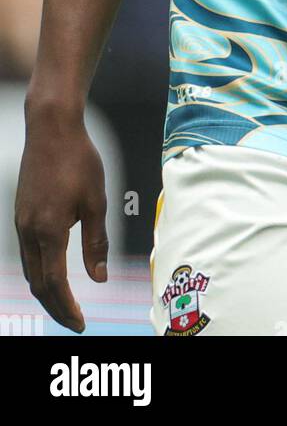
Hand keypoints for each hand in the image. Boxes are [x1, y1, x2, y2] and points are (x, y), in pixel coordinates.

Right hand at [15, 103, 108, 331]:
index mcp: (48, 230)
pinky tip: (53, 271)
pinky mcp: (20, 212)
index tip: (81, 323)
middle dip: (55, 306)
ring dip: (46, 290)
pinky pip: (27, 252)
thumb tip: (100, 278)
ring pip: (30, 269)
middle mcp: (29, 231)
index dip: (68, 307)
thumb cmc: (78, 159)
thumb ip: (96, 242)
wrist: (51, 128)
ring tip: (66, 302)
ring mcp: (21, 222)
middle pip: (38, 283)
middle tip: (75, 320)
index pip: (55, 283)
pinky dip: (40, 270)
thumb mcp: (96, 201)